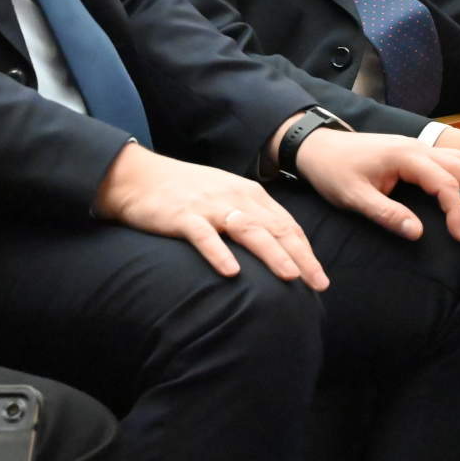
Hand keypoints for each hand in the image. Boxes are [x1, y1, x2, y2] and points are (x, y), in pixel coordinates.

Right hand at [93, 141, 327, 289]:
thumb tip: (280, 249)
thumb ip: (251, 217)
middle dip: (300, 257)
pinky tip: (231, 272)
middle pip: (275, 228)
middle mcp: (234, 197)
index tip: (321, 277)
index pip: (286, 224)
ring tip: (289, 277)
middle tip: (318, 284)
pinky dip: (218, 253)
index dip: (306, 251)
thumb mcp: (225, 197)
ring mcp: (209, 206)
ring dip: (271, 254)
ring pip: (248, 230)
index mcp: (248, 194)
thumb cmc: (187, 192)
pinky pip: (203, 236)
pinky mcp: (182, 216)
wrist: (139, 177)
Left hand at [289, 127, 459, 242]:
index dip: (457, 211)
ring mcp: (420, 148)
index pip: (445, 183)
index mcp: (406, 156)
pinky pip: (457, 160)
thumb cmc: (333, 172)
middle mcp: (419, 148)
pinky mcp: (418, 153)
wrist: (318, 147)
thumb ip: (386, 214)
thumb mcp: (354, 197)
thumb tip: (419, 234)